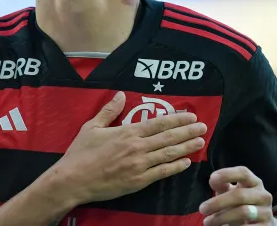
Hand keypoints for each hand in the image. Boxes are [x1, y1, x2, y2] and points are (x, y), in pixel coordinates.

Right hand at [49, 91, 207, 204]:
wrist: (73, 179)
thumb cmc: (81, 153)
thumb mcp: (92, 127)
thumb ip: (109, 111)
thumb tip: (120, 94)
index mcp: (127, 132)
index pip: (158, 123)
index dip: (177, 119)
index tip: (190, 116)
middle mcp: (137, 147)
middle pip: (168, 137)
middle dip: (188, 131)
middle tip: (203, 127)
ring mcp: (139, 165)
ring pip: (168, 154)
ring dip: (186, 147)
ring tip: (200, 142)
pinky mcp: (138, 181)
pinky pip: (162, 173)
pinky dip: (175, 167)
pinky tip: (186, 162)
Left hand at [199, 166, 273, 224]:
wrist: (260, 223)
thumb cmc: (241, 203)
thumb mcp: (232, 192)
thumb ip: (223, 185)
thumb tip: (213, 180)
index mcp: (254, 182)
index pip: (243, 173)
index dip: (227, 174)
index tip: (211, 180)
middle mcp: (263, 195)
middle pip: (240, 195)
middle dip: (218, 202)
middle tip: (202, 209)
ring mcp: (266, 211)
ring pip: (243, 212)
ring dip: (222, 218)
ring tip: (207, 222)